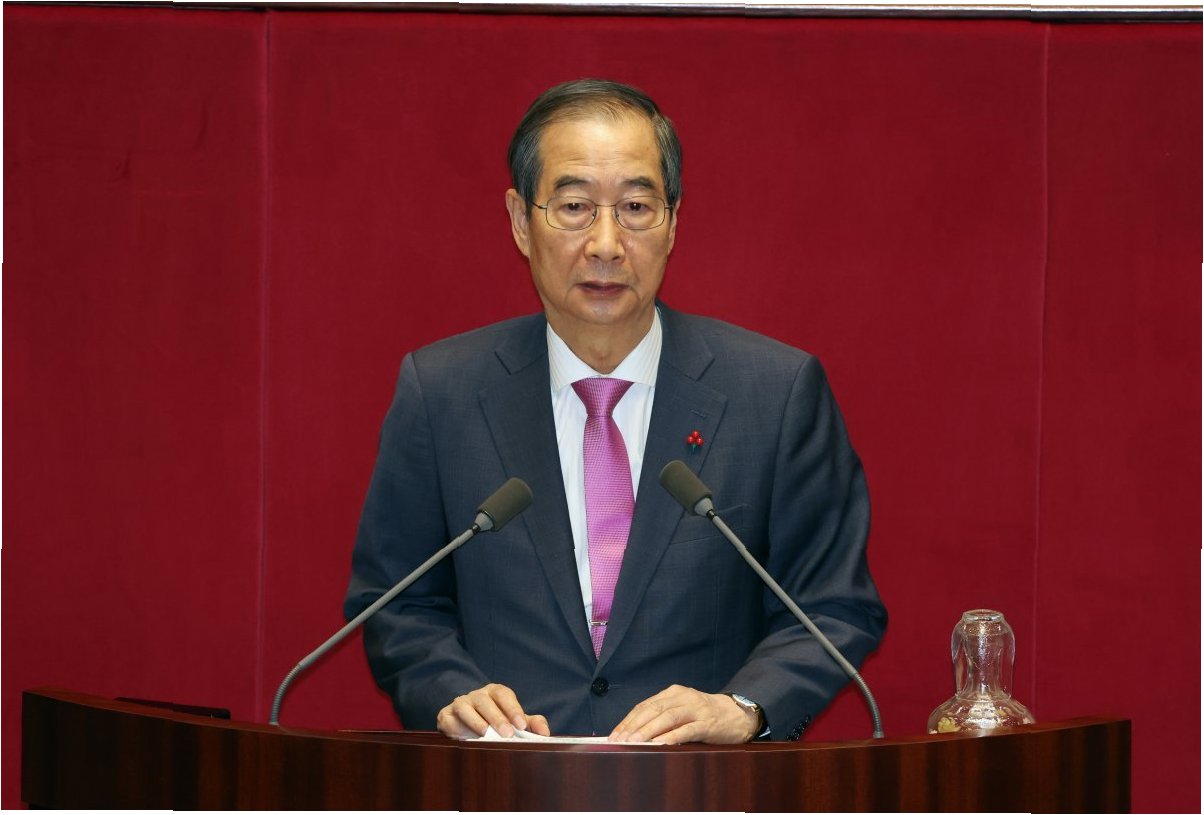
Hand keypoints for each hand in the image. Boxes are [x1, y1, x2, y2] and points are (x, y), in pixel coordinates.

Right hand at [436, 683, 550, 738]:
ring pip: (465, 707)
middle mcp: (477, 695)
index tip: (521, 725)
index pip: (504, 695)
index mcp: (495, 692)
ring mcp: (460, 703)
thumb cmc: (496, 721)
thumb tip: (545, 733)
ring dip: (475, 721)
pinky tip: (462, 738)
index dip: (513, 709)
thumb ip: (531, 723)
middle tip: (507, 733)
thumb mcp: (515, 721)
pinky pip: (448, 719)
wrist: (466, 723)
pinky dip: (455, 727)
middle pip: (485, 701)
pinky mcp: (446, 715)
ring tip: (485, 734)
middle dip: (497, 717)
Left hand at [608, 685, 758, 743]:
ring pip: (667, 718)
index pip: (645, 706)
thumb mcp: (682, 709)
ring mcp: (696, 709)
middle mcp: (683, 697)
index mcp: (673, 692)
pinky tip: (659, 744)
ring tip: (634, 742)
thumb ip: (662, 717)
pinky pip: (687, 730)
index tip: (614, 734)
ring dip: (648, 731)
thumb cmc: (705, 715)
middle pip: (653, 710)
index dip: (628, 720)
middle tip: (620, 740)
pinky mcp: (707, 723)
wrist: (738, 714)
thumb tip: (634, 734)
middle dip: (634, 726)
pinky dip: (671, 737)